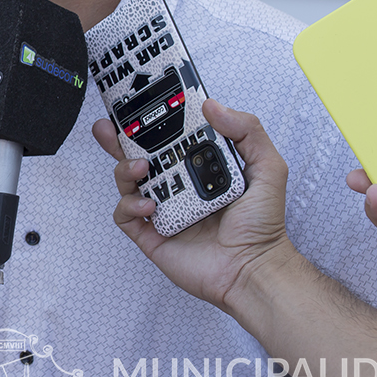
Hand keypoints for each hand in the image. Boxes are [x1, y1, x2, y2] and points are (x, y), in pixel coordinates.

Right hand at [95, 99, 292, 312]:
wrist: (253, 270)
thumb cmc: (263, 226)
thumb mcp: (267, 168)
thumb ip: (247, 131)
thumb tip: (213, 106)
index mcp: (200, 168)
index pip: (171, 138)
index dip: (154, 122)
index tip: (142, 105)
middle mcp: (178, 186)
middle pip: (139, 156)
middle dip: (119, 139)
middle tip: (109, 127)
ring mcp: (163, 210)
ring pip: (128, 182)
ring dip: (125, 169)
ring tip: (140, 167)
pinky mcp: (152, 235)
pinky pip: (125, 216)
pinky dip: (129, 206)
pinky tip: (148, 205)